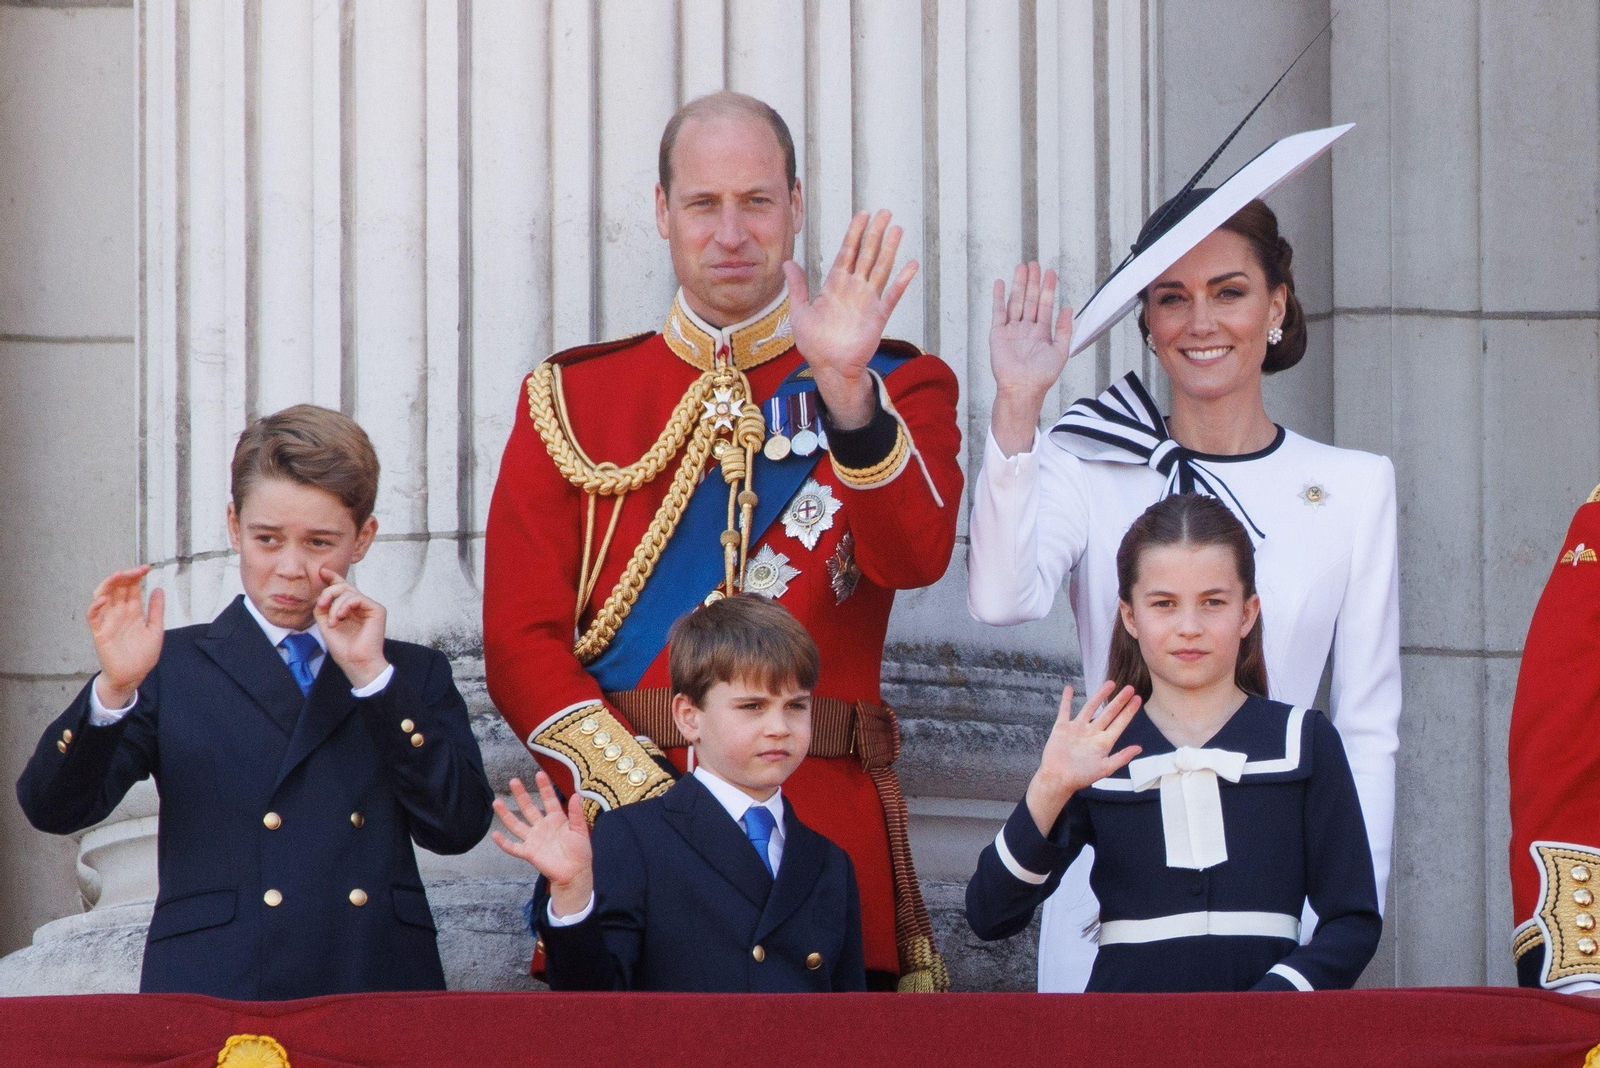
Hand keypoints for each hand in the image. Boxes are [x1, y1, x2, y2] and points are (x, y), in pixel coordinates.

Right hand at [88, 566, 164, 708]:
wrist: (133, 676)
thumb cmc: (142, 655)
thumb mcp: (155, 630)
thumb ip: (156, 610)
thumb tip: (159, 589)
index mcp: (133, 611)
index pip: (132, 588)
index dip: (137, 576)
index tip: (146, 568)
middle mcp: (119, 613)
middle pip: (117, 589)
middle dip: (125, 577)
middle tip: (135, 570)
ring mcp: (108, 622)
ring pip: (103, 597)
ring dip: (108, 585)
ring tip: (118, 576)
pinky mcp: (100, 633)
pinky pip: (93, 617)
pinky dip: (95, 607)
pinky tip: (103, 599)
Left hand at [313, 567, 388, 688]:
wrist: (357, 663)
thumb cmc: (344, 649)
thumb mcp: (326, 625)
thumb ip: (323, 608)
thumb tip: (321, 594)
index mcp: (349, 609)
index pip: (342, 589)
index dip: (333, 578)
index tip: (322, 572)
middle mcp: (360, 606)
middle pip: (344, 586)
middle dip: (329, 592)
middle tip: (321, 604)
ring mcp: (369, 607)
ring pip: (349, 591)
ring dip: (335, 605)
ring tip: (333, 622)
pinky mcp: (377, 609)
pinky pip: (357, 597)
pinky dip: (345, 605)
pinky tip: (340, 617)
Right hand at [491, 773, 593, 917]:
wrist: (575, 873)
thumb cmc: (580, 852)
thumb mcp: (580, 830)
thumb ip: (576, 814)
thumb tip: (577, 795)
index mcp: (556, 819)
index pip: (549, 799)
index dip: (544, 787)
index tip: (539, 774)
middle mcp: (542, 827)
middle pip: (529, 808)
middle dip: (521, 795)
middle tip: (514, 781)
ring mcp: (534, 839)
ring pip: (516, 824)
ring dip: (506, 814)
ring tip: (496, 802)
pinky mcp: (529, 852)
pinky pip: (513, 847)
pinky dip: (503, 843)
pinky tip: (494, 834)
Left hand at [782, 210, 918, 429]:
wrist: (829, 367)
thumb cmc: (814, 343)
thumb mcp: (799, 311)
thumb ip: (797, 286)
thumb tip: (788, 262)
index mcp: (835, 285)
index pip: (848, 252)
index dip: (855, 233)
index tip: (863, 215)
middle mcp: (854, 288)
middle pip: (867, 254)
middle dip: (876, 233)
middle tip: (885, 212)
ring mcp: (868, 300)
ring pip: (880, 268)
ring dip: (889, 249)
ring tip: (897, 229)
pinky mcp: (878, 316)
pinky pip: (892, 295)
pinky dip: (902, 281)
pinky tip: (911, 265)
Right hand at [989, 262, 1074, 455]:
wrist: (1023, 388)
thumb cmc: (1042, 375)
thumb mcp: (1060, 351)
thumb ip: (1064, 329)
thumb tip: (1068, 308)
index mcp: (1042, 333)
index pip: (1045, 305)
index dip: (1048, 288)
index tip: (1050, 273)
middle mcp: (1027, 329)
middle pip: (1030, 299)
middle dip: (1032, 282)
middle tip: (1034, 263)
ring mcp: (1012, 330)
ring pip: (1015, 302)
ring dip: (1018, 284)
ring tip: (1021, 267)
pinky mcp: (998, 334)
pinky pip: (998, 312)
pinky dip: (999, 297)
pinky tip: (1001, 283)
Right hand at [1024, 681, 1141, 835]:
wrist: (1057, 779)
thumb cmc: (1081, 777)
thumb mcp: (1105, 768)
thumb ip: (1121, 757)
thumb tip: (1139, 748)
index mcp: (1103, 742)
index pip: (1120, 723)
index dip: (1129, 711)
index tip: (1138, 699)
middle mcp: (1092, 733)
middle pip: (1108, 712)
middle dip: (1119, 700)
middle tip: (1130, 688)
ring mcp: (1077, 728)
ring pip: (1090, 707)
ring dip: (1100, 695)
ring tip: (1110, 683)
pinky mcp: (1062, 728)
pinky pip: (1065, 710)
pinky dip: (1066, 699)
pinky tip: (1069, 688)